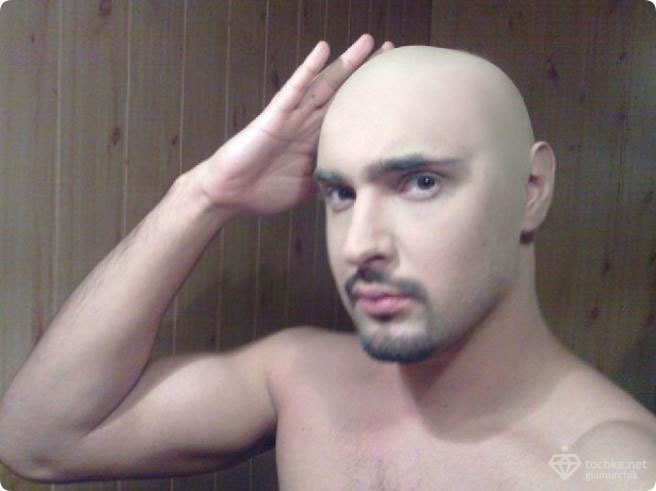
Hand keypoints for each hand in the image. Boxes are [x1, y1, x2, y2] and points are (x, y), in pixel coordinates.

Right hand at [195, 34, 393, 215]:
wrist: (231, 193)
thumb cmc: (265, 190)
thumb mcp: (308, 189)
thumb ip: (329, 180)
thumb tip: (357, 184)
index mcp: (317, 141)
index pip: (350, 114)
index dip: (372, 100)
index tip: (397, 89)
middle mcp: (308, 124)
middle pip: (343, 92)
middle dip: (367, 73)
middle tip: (393, 53)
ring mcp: (293, 117)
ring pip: (325, 84)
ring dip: (346, 63)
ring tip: (368, 43)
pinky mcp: (275, 116)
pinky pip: (294, 88)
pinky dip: (308, 68)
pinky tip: (323, 50)